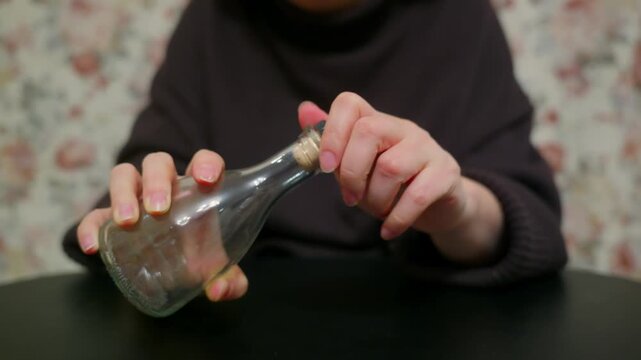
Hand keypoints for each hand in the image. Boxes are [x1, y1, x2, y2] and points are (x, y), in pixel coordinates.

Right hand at [76, 150, 248, 301]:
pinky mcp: (109, 219)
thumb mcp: (215, 267)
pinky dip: (90, 226)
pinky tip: (93, 246)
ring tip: (127, 221)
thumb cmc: (197, 252)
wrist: (169, 263)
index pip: (204, 161)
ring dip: (124, 194)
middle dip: (157, 182)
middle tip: (159, 210)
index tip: (206, 179)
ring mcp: (135, 198)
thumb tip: (220, 290)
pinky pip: (95, 214)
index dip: (206, 163)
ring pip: (124, 174)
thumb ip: (230, 281)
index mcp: (196, 190)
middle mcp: (165, 187)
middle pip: (158, 163)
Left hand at [298, 92, 502, 263]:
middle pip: (369, 131)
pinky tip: (388, 229)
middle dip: (352, 172)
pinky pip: (417, 195)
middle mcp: (403, 129)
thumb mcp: (358, 167)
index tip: (325, 166)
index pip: (350, 103)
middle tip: (351, 198)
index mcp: (377, 123)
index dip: (332, 132)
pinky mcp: (446, 173)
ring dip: (375, 199)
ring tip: (376, 211)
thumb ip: (333, 144)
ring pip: (391, 167)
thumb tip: (304, 111)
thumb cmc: (392, 186)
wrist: (441, 206)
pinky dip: (397, 218)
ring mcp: (427, 149)